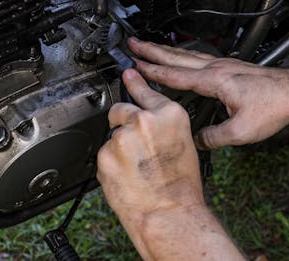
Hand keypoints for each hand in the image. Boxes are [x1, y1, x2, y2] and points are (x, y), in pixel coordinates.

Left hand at [97, 69, 204, 257]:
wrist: (170, 214)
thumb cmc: (182, 186)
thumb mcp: (184, 143)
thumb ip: (164, 125)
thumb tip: (150, 120)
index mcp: (169, 115)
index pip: (145, 90)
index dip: (134, 82)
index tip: (127, 73)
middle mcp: (145, 120)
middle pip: (121, 109)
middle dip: (124, 122)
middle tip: (135, 143)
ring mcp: (122, 138)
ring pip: (113, 135)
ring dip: (119, 147)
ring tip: (136, 167)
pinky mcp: (105, 156)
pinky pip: (105, 154)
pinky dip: (111, 163)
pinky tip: (127, 175)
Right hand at [128, 37, 288, 149]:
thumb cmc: (274, 106)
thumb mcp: (241, 132)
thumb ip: (214, 137)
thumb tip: (195, 141)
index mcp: (214, 81)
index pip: (175, 75)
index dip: (152, 71)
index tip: (134, 65)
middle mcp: (217, 68)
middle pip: (176, 56)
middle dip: (152, 50)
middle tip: (133, 43)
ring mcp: (224, 64)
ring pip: (188, 54)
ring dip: (166, 50)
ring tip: (150, 46)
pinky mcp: (231, 67)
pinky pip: (200, 57)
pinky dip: (184, 55)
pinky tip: (183, 58)